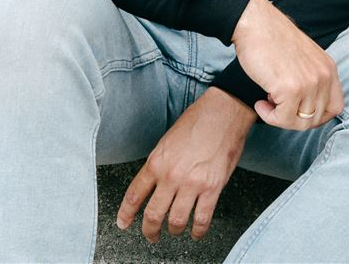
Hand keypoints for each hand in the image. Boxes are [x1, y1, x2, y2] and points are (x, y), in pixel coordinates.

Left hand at [116, 87, 255, 243]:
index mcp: (156, 162)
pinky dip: (198, 231)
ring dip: (174, 231)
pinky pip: (202, 218)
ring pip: (176, 221)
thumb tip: (154, 184)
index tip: (123, 223)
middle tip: (151, 235)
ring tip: (175, 231)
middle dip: (150, 231)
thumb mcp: (167, 141)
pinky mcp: (212, 187)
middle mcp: (171, 176)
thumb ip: (159, 164)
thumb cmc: (197, 121)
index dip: (126, 214)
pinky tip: (196, 232)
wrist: (224, 112)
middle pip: (153, 215)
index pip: (134, 195)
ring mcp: (192, 183)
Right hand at [230, 0, 342, 129]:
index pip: (336, 107)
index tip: (297, 112)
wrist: (256, 24)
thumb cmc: (273, 41)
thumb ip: (311, 80)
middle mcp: (324, 77)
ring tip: (267, 103)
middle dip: (294, 119)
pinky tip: (260, 103)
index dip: (317, 117)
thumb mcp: (304, 59)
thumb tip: (305, 111)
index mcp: (329, 68)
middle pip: (316, 119)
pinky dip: (268, 116)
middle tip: (277, 106)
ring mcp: (309, 84)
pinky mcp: (290, 89)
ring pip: (300, 123)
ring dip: (280, 118)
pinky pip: (282, 118)